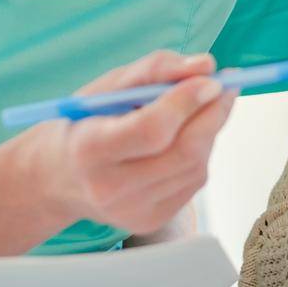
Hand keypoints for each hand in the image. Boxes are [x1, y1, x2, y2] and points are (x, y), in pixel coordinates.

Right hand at [21, 51, 234, 235]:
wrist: (60, 176)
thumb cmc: (88, 121)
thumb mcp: (110, 85)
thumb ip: (157, 68)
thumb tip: (206, 65)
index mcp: (90, 149)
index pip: (151, 130)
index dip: (187, 103)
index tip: (212, 80)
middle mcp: (110, 188)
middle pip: (183, 152)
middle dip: (213, 114)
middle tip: (227, 86)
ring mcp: (132, 211)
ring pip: (195, 167)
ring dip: (208, 131)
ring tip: (200, 108)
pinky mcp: (151, 221)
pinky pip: (193, 182)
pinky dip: (200, 153)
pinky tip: (186, 137)